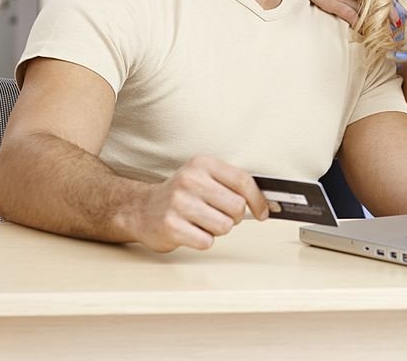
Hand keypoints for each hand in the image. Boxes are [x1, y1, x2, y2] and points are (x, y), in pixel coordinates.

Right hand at [130, 156, 269, 251]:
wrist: (141, 209)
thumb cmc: (181, 195)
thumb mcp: (204, 178)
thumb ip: (232, 184)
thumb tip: (265, 203)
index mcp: (202, 164)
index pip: (243, 181)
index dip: (258, 200)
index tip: (263, 212)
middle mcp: (190, 180)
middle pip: (236, 207)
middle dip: (233, 217)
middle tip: (218, 214)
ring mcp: (178, 203)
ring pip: (224, 226)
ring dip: (217, 229)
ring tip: (202, 221)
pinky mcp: (171, 226)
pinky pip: (207, 241)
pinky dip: (202, 240)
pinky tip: (190, 231)